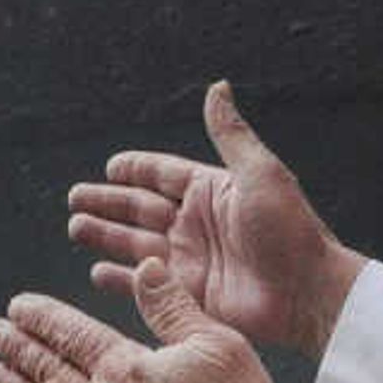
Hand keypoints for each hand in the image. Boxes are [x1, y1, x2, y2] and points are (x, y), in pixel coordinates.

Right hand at [66, 80, 363, 359]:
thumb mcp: (259, 173)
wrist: (307, 292)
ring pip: (135, 243)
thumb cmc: (291, 231)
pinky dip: (120, 280)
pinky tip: (96, 272)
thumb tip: (217, 88)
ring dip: (105, 236)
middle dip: (107, 203)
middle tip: (75, 199)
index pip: (163, 175)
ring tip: (76, 228)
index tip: (110, 166)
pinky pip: (145, 284)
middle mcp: (197, 224)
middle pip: (140, 208)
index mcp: (212, 190)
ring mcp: (190, 260)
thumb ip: (229, 133)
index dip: (136, 169)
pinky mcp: (188, 294)